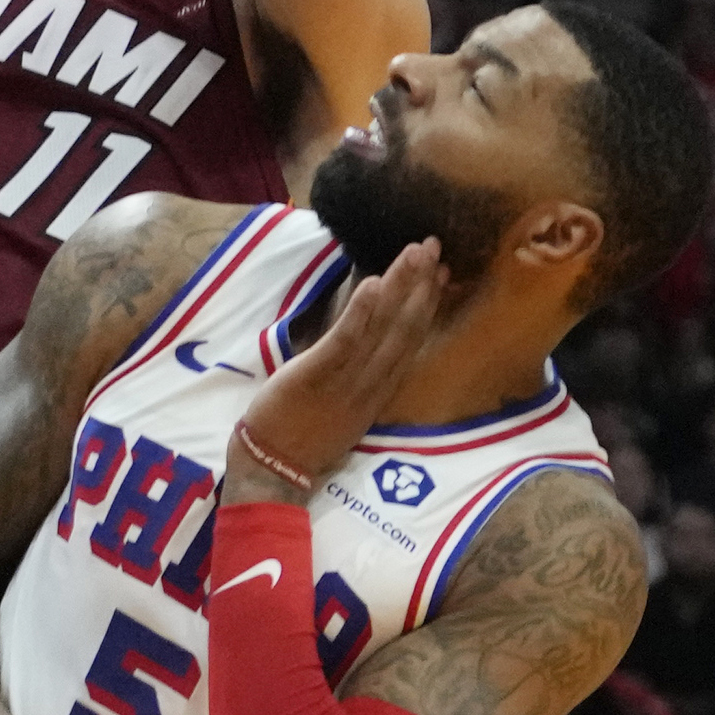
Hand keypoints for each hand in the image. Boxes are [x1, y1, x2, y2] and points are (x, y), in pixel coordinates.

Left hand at [228, 239, 442, 501]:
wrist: (274, 468)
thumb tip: (365, 336)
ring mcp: (348, 381)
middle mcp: (372, 383)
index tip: (440, 273)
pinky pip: (345, 342)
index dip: (426, 304)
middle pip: (404, 328)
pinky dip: (362, 313)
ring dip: (401, 288)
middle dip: (421, 286)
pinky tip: (374, 283)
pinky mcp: (318, 377)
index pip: (409, 340)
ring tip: (415, 252)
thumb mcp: (341, 404)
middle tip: (434, 246)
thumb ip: (356, 372)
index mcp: (378, 389)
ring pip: (383, 330)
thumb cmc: (301, 433)